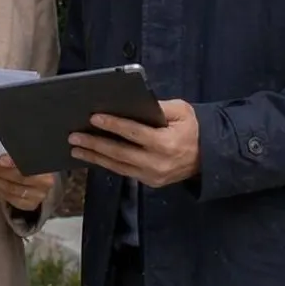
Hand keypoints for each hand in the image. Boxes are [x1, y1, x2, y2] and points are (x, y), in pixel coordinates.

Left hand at [0, 155, 54, 212]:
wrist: (43, 180)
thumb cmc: (33, 163)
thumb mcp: (30, 154)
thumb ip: (19, 153)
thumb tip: (1, 151)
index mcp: (47, 165)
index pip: (29, 163)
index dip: (14, 161)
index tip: (0, 158)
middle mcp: (45, 182)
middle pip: (18, 177)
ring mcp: (38, 196)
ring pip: (12, 189)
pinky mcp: (30, 205)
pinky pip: (10, 198)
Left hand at [68, 99, 200, 187]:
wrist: (210, 156)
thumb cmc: (193, 128)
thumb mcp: (181, 111)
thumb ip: (157, 107)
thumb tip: (129, 103)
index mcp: (166, 143)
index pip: (134, 133)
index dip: (113, 125)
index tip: (94, 118)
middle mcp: (157, 163)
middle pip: (119, 153)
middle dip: (95, 144)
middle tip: (74, 137)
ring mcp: (153, 176)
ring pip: (118, 166)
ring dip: (95, 157)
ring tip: (76, 149)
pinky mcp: (150, 182)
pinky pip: (124, 172)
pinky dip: (107, 164)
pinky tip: (93, 157)